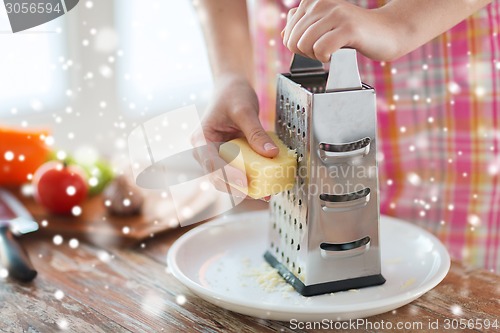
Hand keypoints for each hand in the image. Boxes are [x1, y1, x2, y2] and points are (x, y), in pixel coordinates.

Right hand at [191, 74, 278, 197]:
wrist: (231, 88)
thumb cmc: (232, 95)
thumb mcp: (245, 110)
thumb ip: (256, 133)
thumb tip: (271, 154)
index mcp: (201, 139)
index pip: (211, 163)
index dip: (227, 175)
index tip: (244, 182)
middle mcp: (205, 152)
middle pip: (218, 178)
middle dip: (239, 189)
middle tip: (261, 194)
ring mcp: (217, 157)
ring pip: (229, 180)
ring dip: (246, 188)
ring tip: (267, 193)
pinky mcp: (229, 159)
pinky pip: (239, 172)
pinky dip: (252, 179)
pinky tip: (267, 184)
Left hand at [282, 0, 401, 61]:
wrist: (387, 32)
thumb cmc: (355, 32)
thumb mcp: (324, 26)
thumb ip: (303, 27)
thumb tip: (283, 35)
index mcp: (312, 2)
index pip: (287, 34)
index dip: (300, 48)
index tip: (318, 44)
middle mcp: (321, 3)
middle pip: (293, 42)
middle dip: (306, 54)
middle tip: (326, 50)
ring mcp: (335, 14)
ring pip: (304, 45)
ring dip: (316, 56)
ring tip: (332, 50)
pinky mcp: (348, 28)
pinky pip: (321, 49)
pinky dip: (326, 58)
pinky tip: (337, 53)